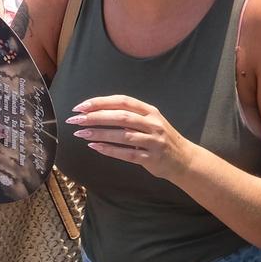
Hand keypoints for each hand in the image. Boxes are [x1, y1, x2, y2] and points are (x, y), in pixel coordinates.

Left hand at [66, 94, 195, 181]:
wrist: (185, 159)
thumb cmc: (161, 139)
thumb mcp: (150, 121)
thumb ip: (130, 115)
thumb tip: (97, 112)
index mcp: (151, 111)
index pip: (122, 101)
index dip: (100, 102)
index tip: (81, 106)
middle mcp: (153, 124)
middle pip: (121, 117)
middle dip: (95, 117)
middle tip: (75, 120)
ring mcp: (154, 141)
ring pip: (123, 135)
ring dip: (99, 133)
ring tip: (80, 133)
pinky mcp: (152, 158)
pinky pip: (127, 153)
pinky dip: (109, 150)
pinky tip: (95, 147)